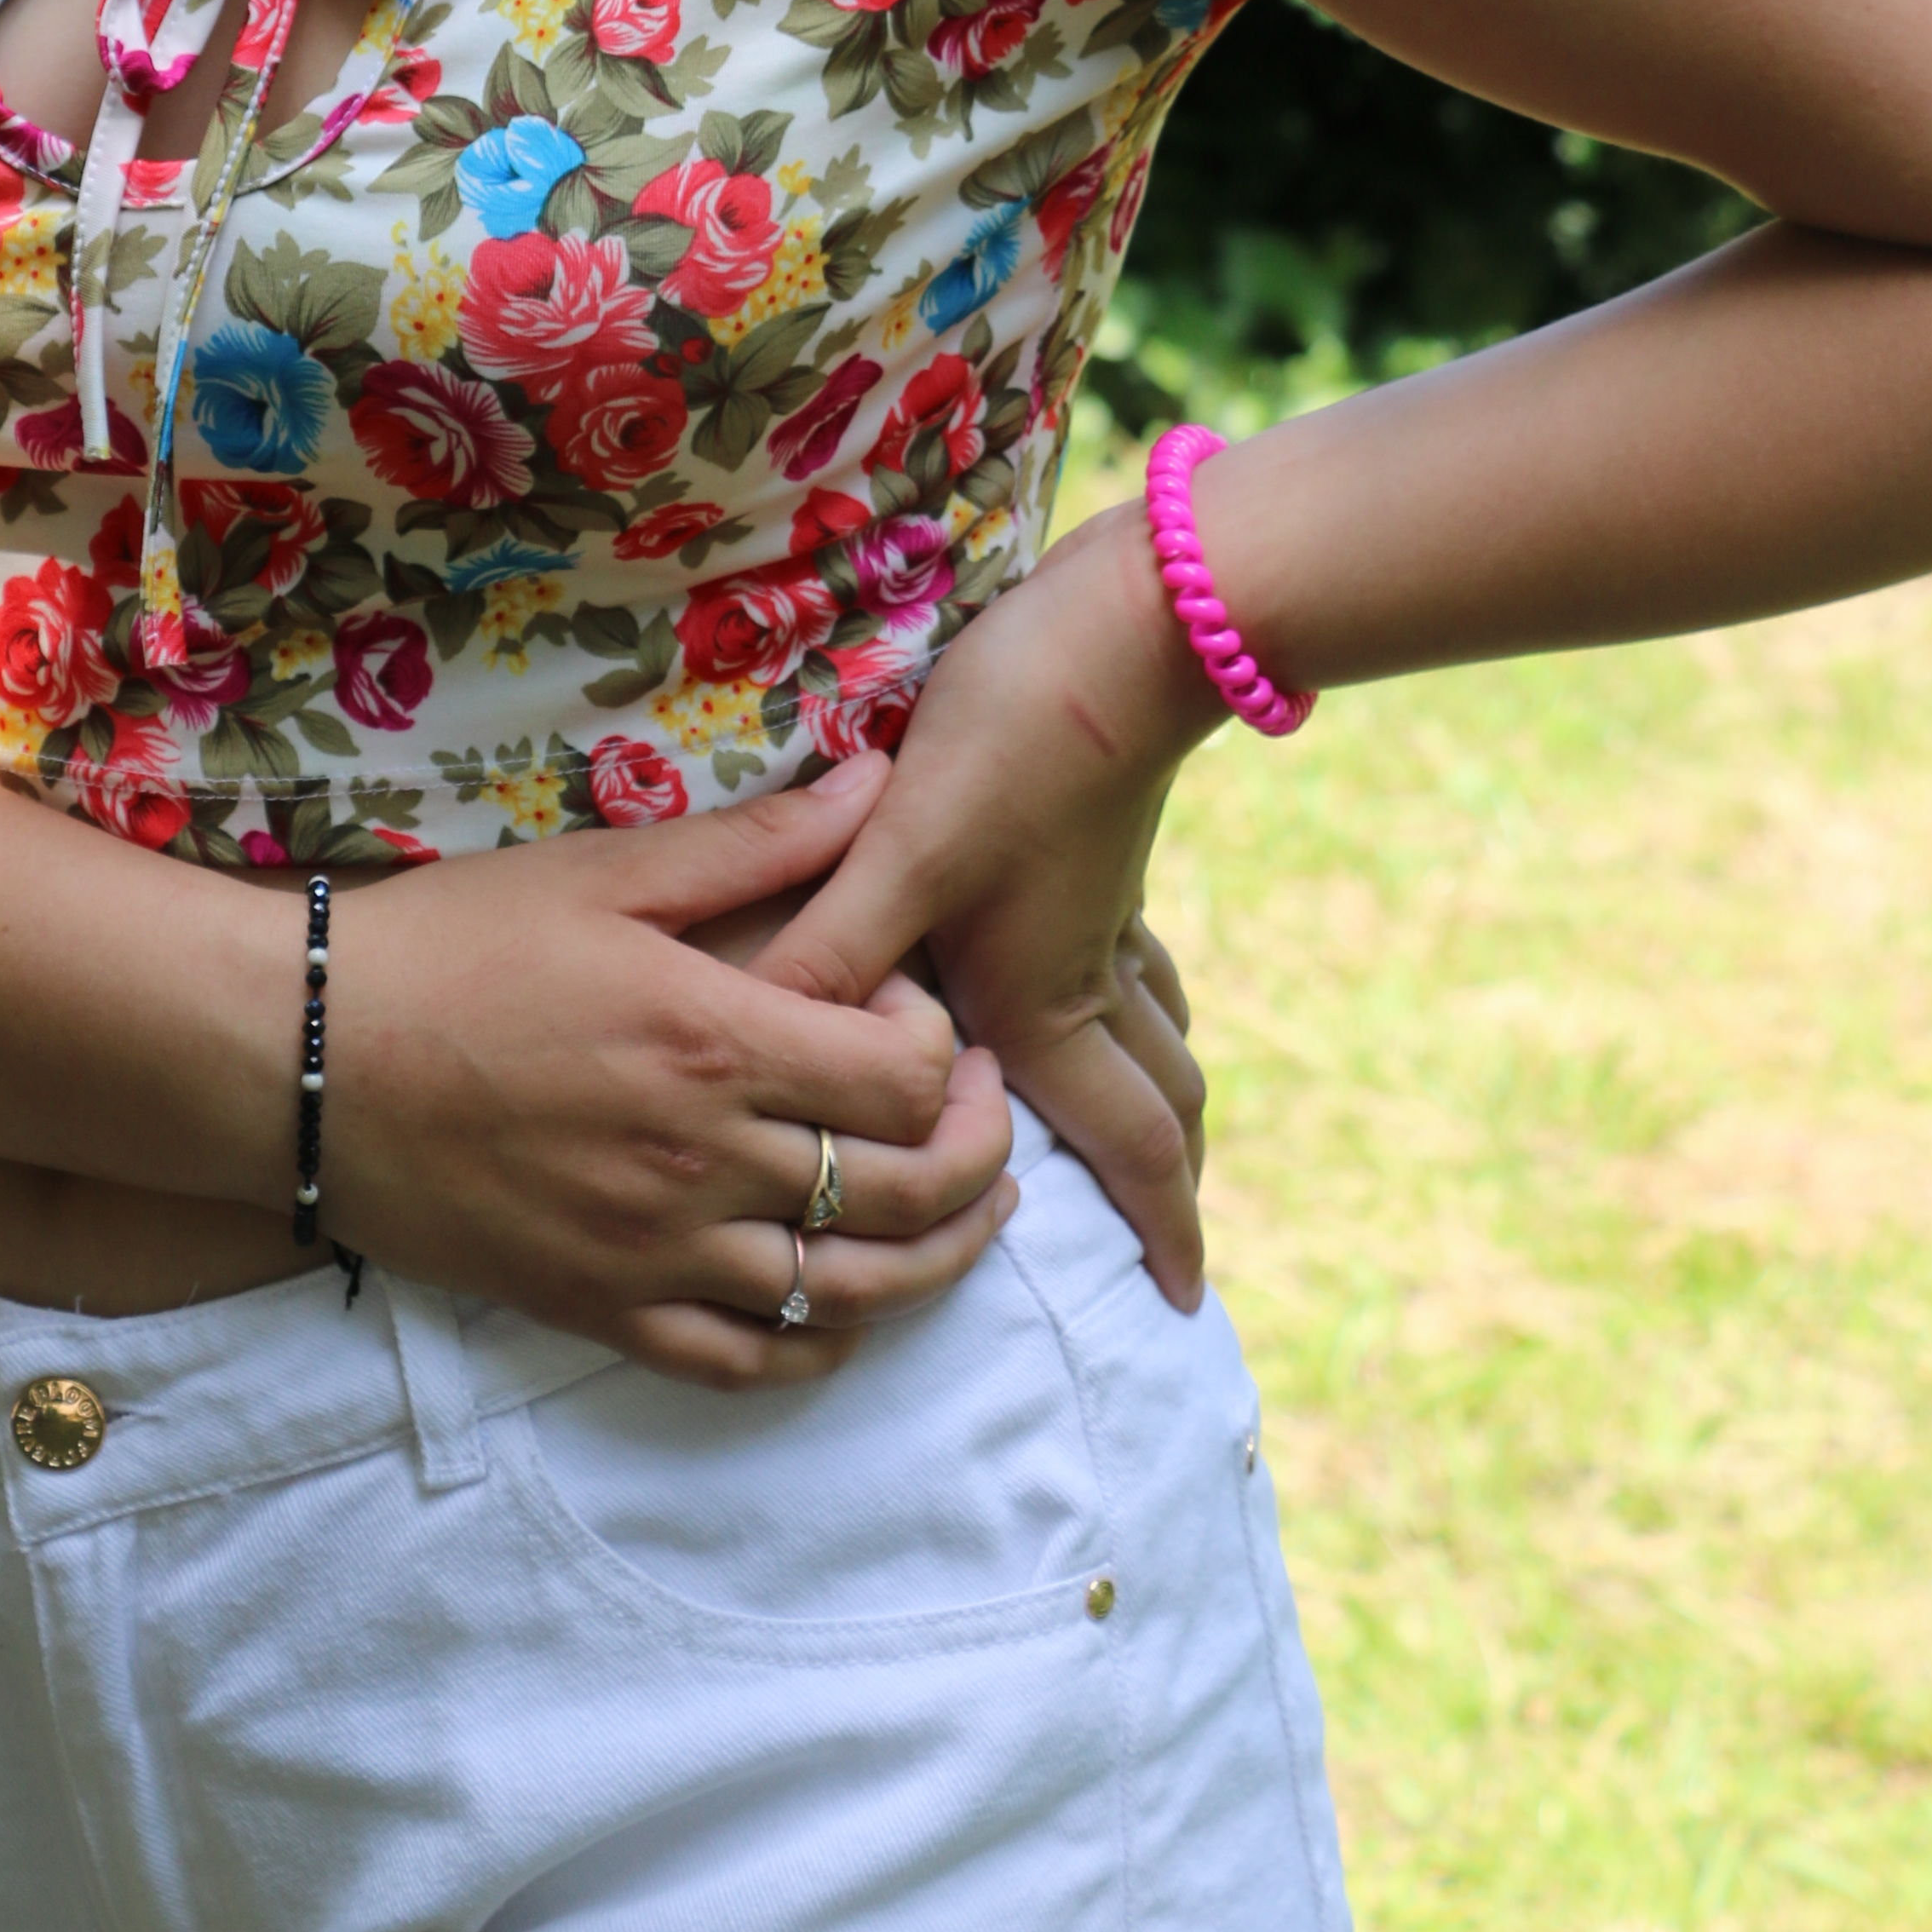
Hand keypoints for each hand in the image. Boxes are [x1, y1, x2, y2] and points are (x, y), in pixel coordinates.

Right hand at [323, 753, 1016, 1387]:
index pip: (906, 1079)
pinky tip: (846, 1305)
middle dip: (979, 1158)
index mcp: (713, 1041)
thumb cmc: (450, 944)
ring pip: (850, 1296)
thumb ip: (754, 842)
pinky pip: (748, 1361)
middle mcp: (702, 1162)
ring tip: (966, 1222)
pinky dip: (821, 1344)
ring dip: (935, 1264)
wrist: (302, 1058)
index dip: (951, 1054)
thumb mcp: (605, 872)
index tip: (937, 1023)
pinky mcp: (601, 1311)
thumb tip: (876, 779)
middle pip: (906, 1193)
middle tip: (985, 1119)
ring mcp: (654, 1252)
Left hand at [748, 503, 1225, 1306]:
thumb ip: (827, 949)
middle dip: (1172, 1184)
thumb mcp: (902, 844)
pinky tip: (1118, 983)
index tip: (1183, 1308)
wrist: (1133, 623)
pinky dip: (1145, 1004)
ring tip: (1158, 1140)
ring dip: (1164, 1096)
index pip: (1123, 1143)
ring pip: (1156, 1031)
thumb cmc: (1018, 736)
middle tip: (1180, 1252)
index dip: (1160, 1228)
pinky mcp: (1103, 848)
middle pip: (1158, 1103)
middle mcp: (1086, 971)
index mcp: (1042, 998)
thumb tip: (749, 1051)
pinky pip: (1136, 964)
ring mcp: (1107, 908)